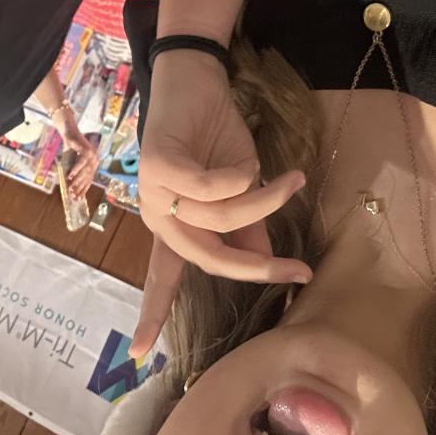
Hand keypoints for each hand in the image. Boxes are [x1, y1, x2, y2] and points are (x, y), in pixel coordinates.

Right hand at [54, 108, 99, 198]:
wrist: (69, 133)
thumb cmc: (70, 148)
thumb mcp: (70, 163)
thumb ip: (71, 173)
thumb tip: (68, 186)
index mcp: (93, 164)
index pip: (89, 180)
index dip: (83, 190)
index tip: (77, 198)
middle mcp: (95, 160)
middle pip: (87, 177)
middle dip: (79, 187)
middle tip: (72, 195)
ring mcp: (93, 155)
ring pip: (85, 171)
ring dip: (77, 180)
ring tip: (70, 188)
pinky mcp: (88, 150)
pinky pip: (82, 162)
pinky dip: (75, 170)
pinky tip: (70, 176)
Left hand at [129, 52, 311, 358]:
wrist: (198, 78)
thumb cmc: (216, 136)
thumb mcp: (239, 188)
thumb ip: (245, 229)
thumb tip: (261, 267)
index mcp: (173, 227)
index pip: (162, 278)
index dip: (152, 315)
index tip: (136, 356)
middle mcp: (157, 215)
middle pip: (207, 258)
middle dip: (255, 267)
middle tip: (298, 268)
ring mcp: (153, 190)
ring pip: (218, 220)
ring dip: (263, 202)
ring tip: (290, 180)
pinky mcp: (157, 164)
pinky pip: (210, 189)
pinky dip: (240, 178)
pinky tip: (248, 163)